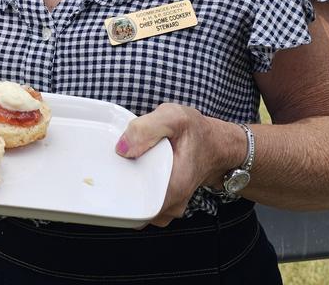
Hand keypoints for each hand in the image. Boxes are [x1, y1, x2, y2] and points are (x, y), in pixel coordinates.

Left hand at [116, 103, 234, 226]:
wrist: (217, 145)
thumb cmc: (198, 132)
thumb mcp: (174, 117)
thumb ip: (147, 128)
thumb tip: (122, 147)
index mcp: (173, 188)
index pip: (135, 208)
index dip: (117, 191)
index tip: (110, 174)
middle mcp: (171, 205)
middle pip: (131, 210)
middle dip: (118, 188)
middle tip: (117, 164)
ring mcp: (168, 208)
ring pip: (135, 208)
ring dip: (126, 188)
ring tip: (128, 165)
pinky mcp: (164, 204)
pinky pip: (142, 203)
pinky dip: (135, 187)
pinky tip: (136, 169)